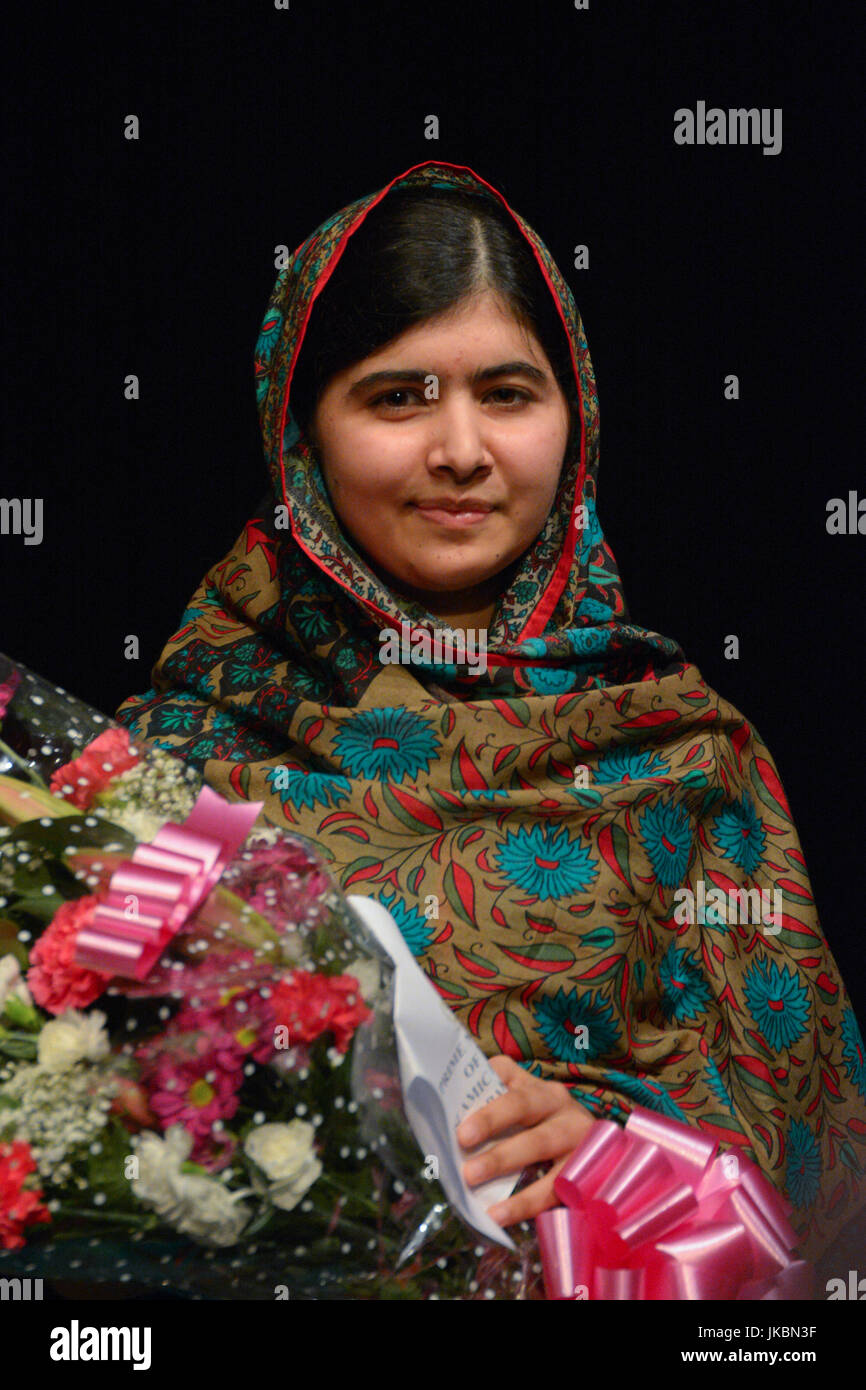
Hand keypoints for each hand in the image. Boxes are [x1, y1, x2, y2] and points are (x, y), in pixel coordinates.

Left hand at [456, 1054, 595, 1225]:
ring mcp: (583, 1152)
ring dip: (522, 1196)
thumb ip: (497, 1088)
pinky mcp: (589, 1182)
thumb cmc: (546, 1116)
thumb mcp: (526, 1094)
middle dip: (502, 1157)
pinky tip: (507, 1220)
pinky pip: (561, 1198)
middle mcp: (568, 1119)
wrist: (602, 1143)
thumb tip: (455, 1090)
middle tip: (468, 1174)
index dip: (492, 1115)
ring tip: (491, 1212)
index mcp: (546, 1094)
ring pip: (553, 1173)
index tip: (463, 1135)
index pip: (518, 1099)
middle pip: (536, 1138)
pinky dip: (533, 1209)